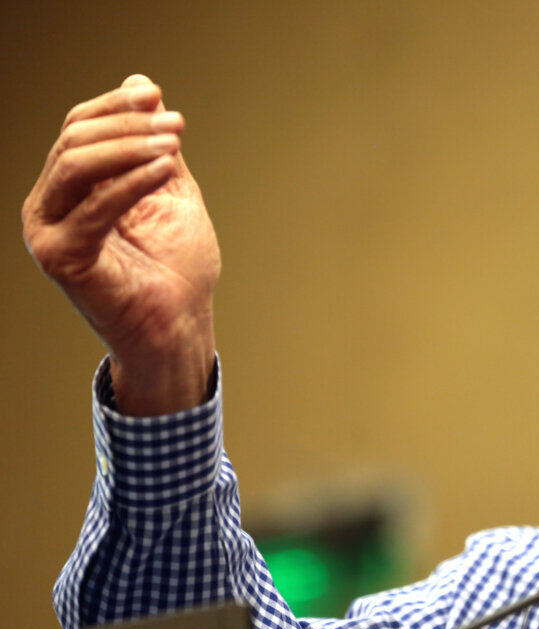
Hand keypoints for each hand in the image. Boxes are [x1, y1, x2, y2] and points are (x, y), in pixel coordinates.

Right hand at [22, 75, 219, 415]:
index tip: (158, 96)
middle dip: (129, 125)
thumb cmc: (177, 267)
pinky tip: (166, 169)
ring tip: (173, 144)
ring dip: (130, 147)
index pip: (78, 128)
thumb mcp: (170, 191)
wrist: (181, 324)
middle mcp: (49, 206)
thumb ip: (154, 145)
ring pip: (75, 164)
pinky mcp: (61, 257)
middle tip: (176, 123)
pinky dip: (132, 181)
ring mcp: (48, 231)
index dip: (116, 107)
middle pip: (75, 140)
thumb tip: (140, 84)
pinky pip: (93, 206)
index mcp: (70, 189)